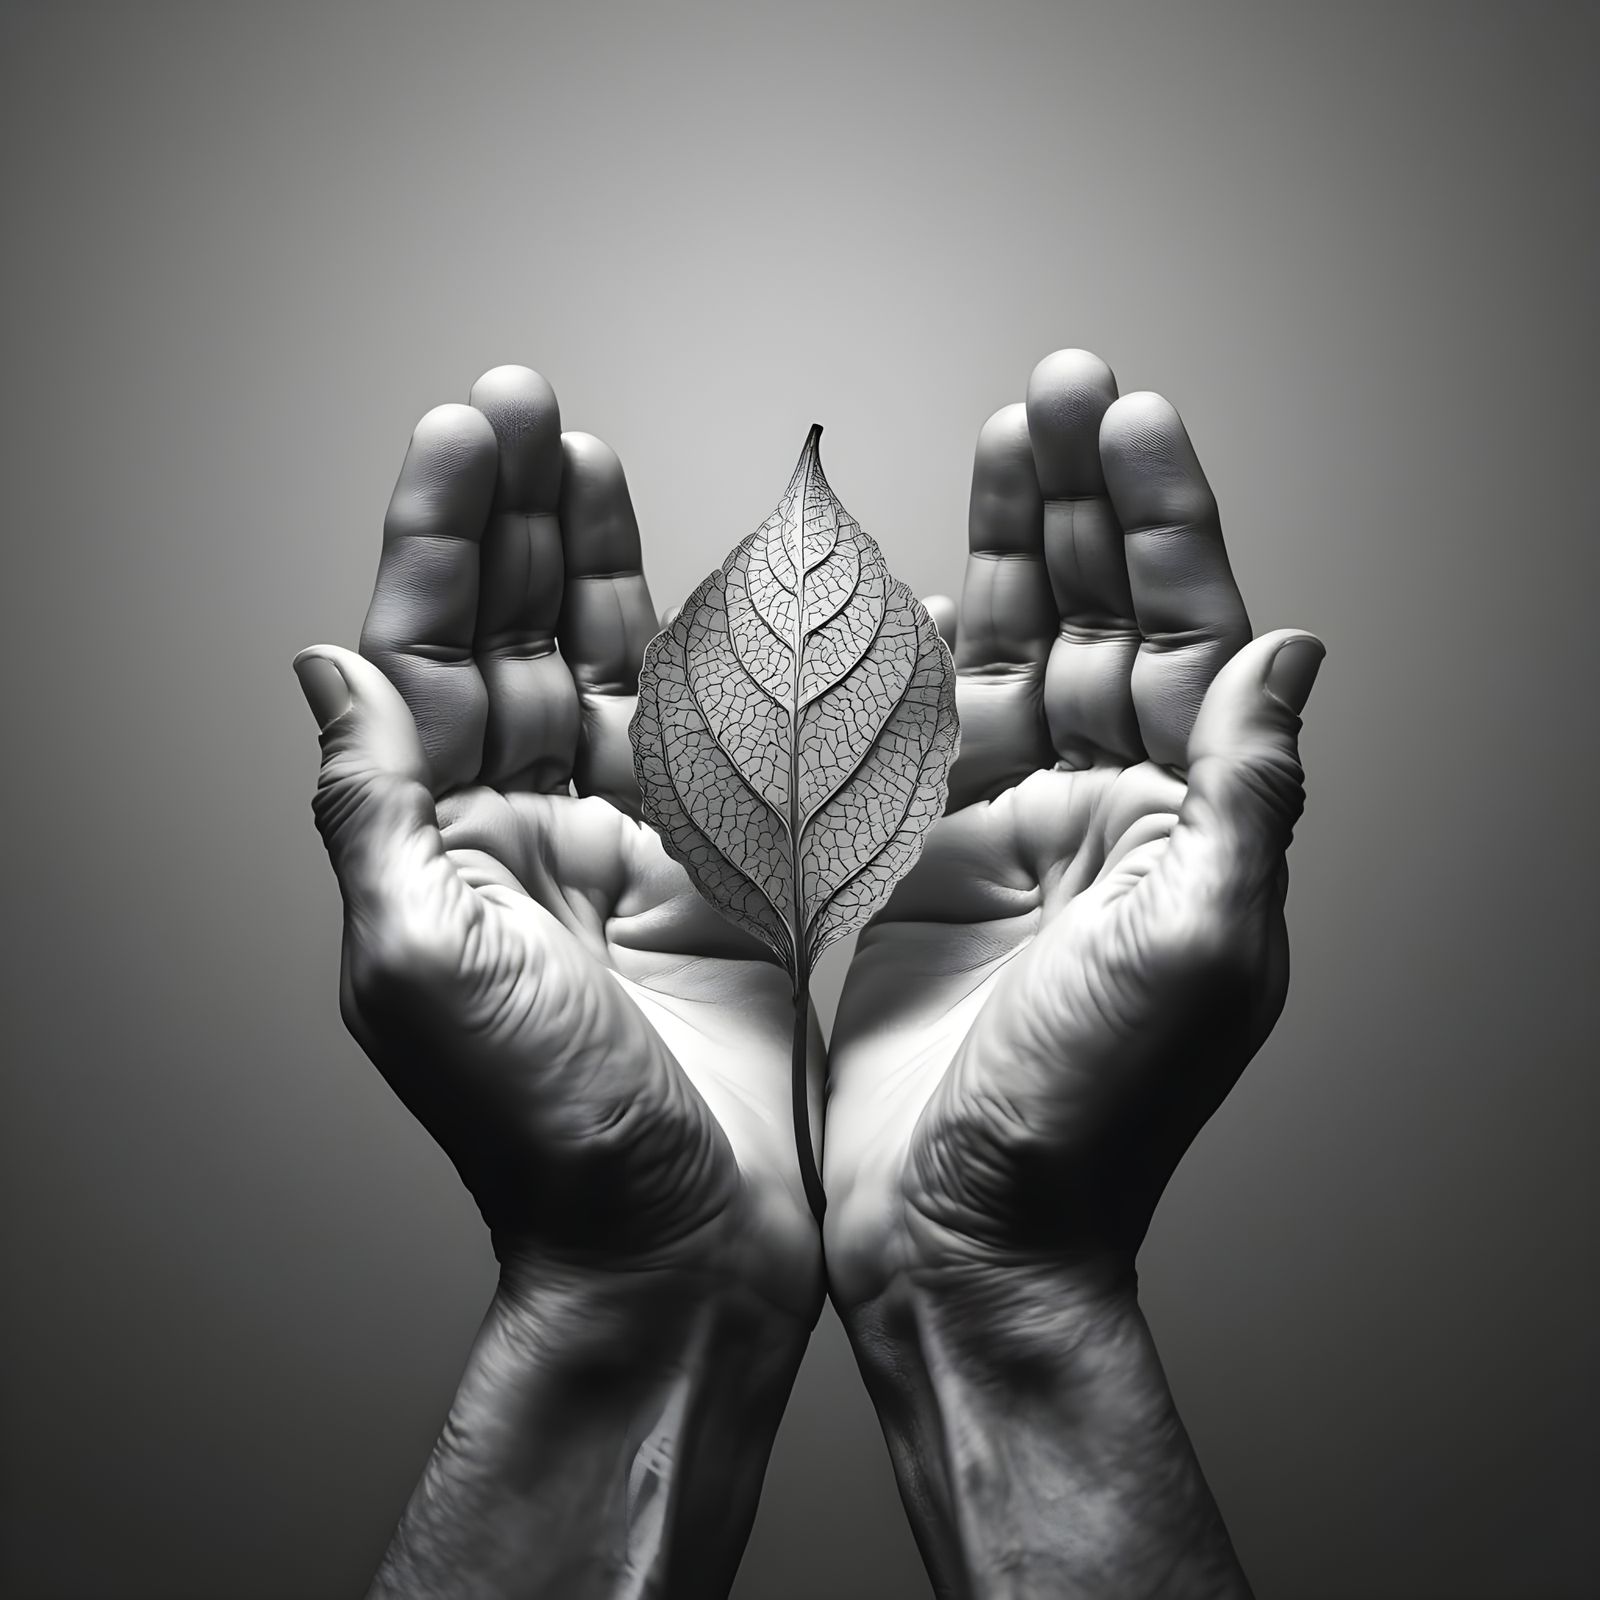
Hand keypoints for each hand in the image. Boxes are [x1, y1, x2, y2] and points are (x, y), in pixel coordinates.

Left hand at [296, 367, 821, 1598]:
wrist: (685, 1246)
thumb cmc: (549, 1131)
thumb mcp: (422, 958)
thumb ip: (374, 802)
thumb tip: (325, 662)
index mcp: (445, 844)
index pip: (426, 653)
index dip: (441, 533)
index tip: (472, 428)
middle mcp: (528, 831)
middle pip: (510, 638)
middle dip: (516, 517)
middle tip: (530, 408)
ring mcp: (631, 844)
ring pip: (605, 671)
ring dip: (597, 564)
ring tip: (592, 460)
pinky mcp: (727, 871)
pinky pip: (715, 741)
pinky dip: (720, 656)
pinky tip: (718, 580)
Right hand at [824, 349, 1321, 1597]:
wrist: (953, 1230)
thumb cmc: (1083, 1115)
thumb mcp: (1195, 950)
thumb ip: (1243, 794)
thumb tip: (1292, 647)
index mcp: (1177, 827)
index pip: (1186, 637)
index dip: (1161, 522)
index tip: (1128, 420)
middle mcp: (1095, 812)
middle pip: (1099, 618)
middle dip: (1082, 501)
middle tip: (1059, 390)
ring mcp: (992, 827)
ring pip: (1007, 650)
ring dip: (1006, 543)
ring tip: (1003, 436)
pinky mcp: (900, 855)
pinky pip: (901, 725)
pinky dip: (899, 643)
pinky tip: (899, 564)